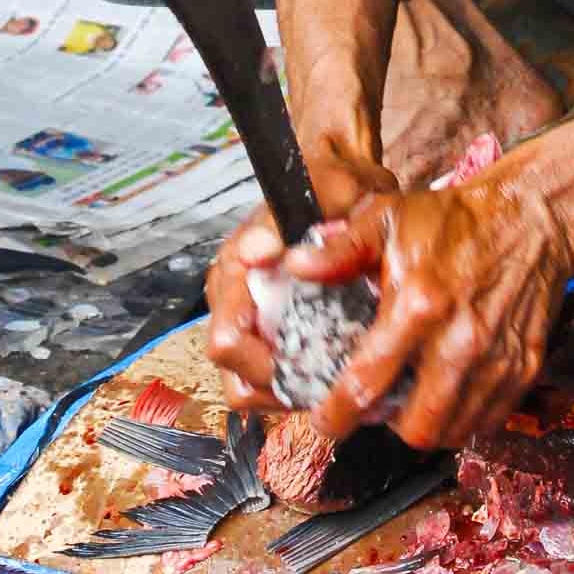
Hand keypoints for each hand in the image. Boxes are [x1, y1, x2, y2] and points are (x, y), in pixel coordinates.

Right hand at [205, 124, 398, 410]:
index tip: (306, 365)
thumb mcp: (327, 188)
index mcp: (236, 265)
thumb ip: (291, 215)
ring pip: (249, 386)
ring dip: (286, 391)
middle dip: (279, 386)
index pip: (227, 339)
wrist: (346, 183)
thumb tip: (256, 248)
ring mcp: (248, 317)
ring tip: (328, 378)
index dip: (263, 365)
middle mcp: (232, 296)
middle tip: (326, 378)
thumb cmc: (336, 185)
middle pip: (236, 374)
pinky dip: (294, 385)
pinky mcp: (267, 330)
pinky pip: (268, 380)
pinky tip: (326, 371)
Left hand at [289, 170, 573, 449]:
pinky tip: (446, 396)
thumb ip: (340, 248)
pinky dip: (464, 420)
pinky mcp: (524, 368)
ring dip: (425, 426)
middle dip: (385, 428)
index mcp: (419, 305)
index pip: (367, 384)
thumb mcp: (388, 217)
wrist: (530, 217)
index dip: (336, 415)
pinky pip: (488, 421)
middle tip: (372, 412)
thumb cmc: (455, 219)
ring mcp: (496, 360)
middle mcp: (460, 341)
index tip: (325, 421)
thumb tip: (294, 266)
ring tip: (408, 404)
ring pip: (452, 432)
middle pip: (415, 427)